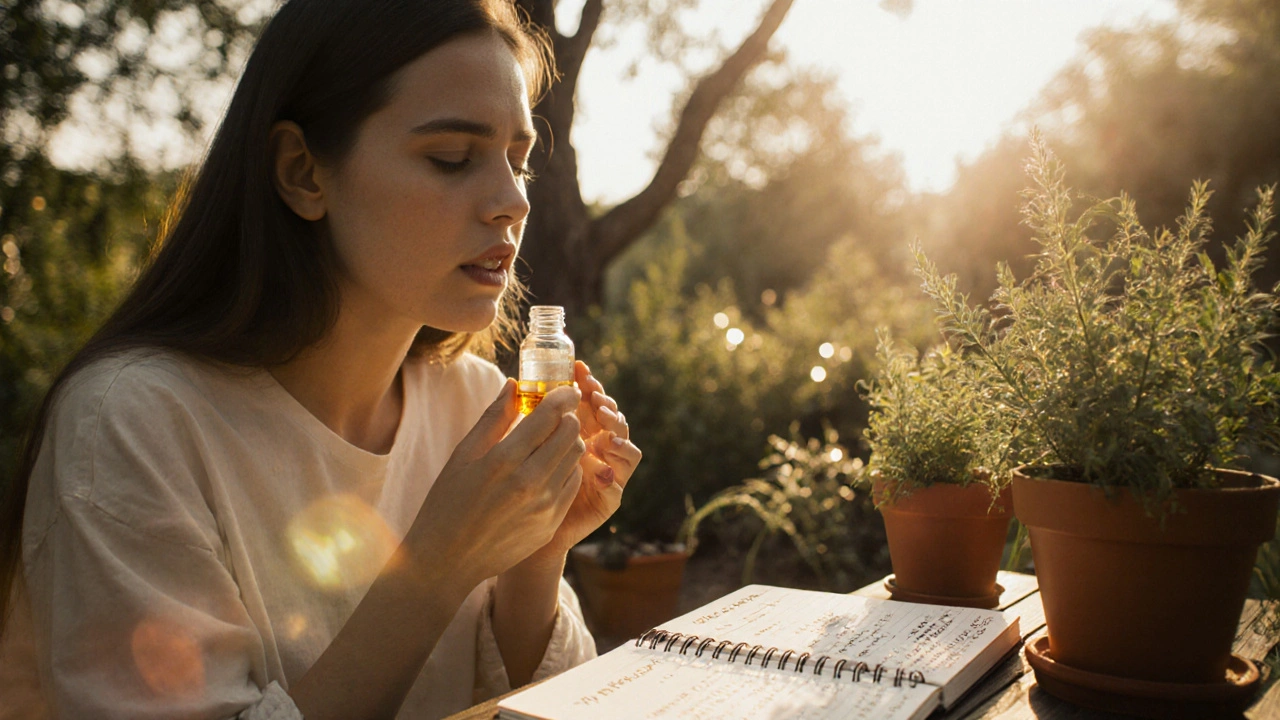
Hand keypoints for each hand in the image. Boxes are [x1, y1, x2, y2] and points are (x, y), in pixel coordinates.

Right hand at [408, 380, 585, 586]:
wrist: (447, 560)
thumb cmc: (447, 502)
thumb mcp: (463, 455)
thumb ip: (493, 419)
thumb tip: (514, 385)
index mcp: (504, 460)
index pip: (550, 416)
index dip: (563, 396)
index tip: (566, 390)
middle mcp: (530, 483)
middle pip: (570, 434)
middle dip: (567, 418)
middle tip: (556, 415)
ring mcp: (544, 507)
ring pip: (576, 458)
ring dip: (568, 443)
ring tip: (550, 441)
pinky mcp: (551, 524)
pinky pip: (573, 484)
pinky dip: (566, 469)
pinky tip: (548, 467)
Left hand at [527, 361, 641, 559]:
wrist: (515, 532)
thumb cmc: (509, 488)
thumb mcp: (508, 449)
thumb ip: (514, 419)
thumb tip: (514, 383)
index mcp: (574, 435)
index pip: (589, 403)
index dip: (587, 385)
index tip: (579, 370)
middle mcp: (594, 451)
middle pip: (611, 419)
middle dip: (605, 403)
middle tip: (594, 394)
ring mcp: (603, 475)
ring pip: (624, 448)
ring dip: (617, 430)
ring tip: (604, 419)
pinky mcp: (604, 500)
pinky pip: (617, 483)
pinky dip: (615, 469)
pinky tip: (603, 460)